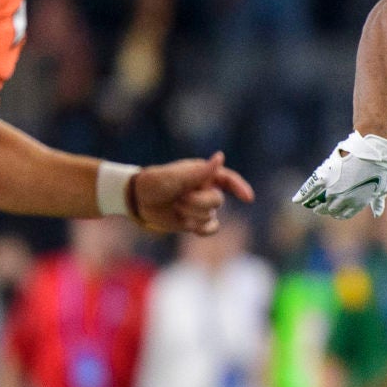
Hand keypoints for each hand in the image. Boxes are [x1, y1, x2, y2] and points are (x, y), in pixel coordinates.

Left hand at [131, 153, 252, 233]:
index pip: (228, 179)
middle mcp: (205, 189)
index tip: (248, 198)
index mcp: (203, 173)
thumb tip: (220, 157)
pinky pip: (210, 229)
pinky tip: (189, 225)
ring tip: (175, 207)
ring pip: (211, 216)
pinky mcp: (195, 221)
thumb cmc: (155, 181)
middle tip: (179, 199)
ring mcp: (201, 206)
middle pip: (217, 201)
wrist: (138, 199)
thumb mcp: (175, 176)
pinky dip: (202, 229)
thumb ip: (200, 171)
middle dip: (198, 203)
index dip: (240, 187)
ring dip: (192, 215)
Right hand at [294, 132, 386, 217]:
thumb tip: (377, 214)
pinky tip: (296, 200)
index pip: (343, 214)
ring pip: (320, 201)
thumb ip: (377, 202)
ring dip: (315, 204)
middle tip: (319, 209)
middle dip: (325, 210)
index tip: (334, 213)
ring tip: (311, 205)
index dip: (338, 213)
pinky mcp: (326, 176)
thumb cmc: (381, 167)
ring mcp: (334, 187)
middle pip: (330, 209)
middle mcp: (344, 198)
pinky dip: (303, 194)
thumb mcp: (382, 188)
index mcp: (357, 203)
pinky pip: (311, 188)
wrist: (373, 149)